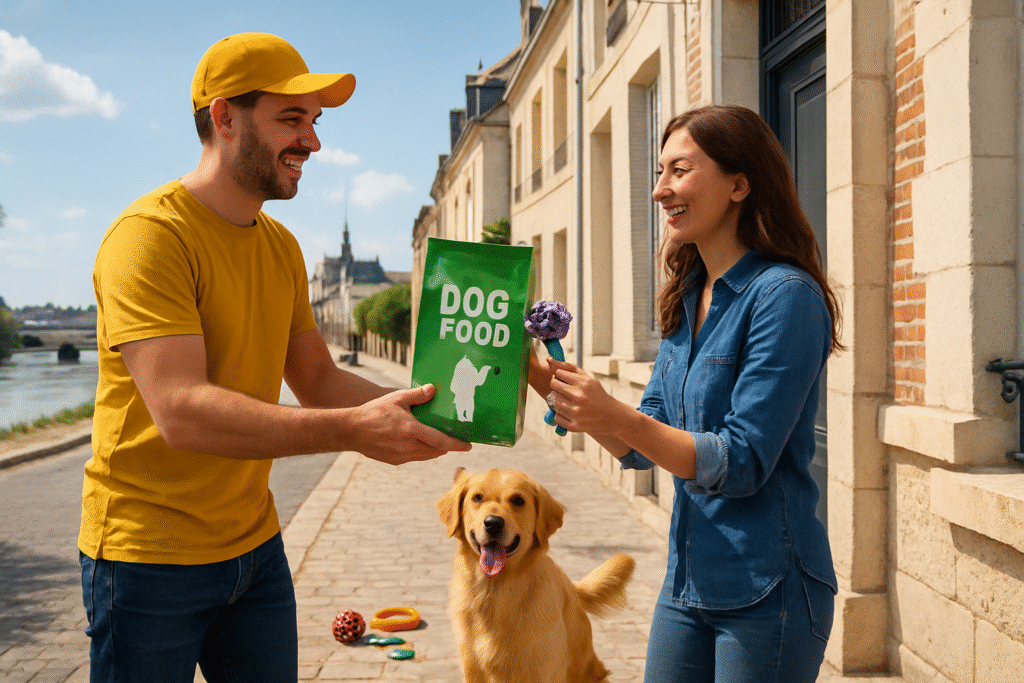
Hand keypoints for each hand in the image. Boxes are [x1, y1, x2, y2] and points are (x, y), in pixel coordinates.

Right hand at [345, 384, 471, 464]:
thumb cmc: (374, 412)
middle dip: (447, 445)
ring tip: (439, 439)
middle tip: (454, 437)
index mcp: (411, 431)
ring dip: (435, 449)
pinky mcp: (395, 461)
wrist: (350, 430)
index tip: (468, 445)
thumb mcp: (396, 398)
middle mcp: (408, 447)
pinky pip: (415, 457)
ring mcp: (401, 456)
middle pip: (437, 450)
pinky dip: (422, 451)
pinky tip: (420, 441)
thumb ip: (417, 395)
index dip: (457, 444)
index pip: (441, 441)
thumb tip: (433, 390)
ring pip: (426, 455)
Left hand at [546, 359, 628, 435]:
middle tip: (565, 391)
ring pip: (552, 401)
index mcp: (584, 383)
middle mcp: (579, 397)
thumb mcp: (588, 379)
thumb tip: (548, 360)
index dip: (560, 376)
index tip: (565, 380)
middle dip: (557, 387)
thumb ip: (569, 368)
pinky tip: (570, 413)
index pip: (558, 373)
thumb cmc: (597, 395)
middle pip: (553, 385)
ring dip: (557, 401)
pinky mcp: (574, 426)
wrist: (612, 417)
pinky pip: (556, 416)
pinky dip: (561, 414)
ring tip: (568, 402)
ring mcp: (576, 412)